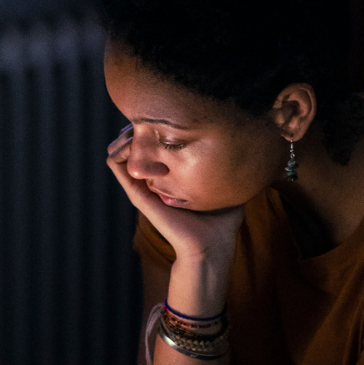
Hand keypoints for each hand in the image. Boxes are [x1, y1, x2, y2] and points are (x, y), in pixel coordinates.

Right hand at [106, 125, 245, 261]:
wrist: (210, 248)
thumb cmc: (221, 224)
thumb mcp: (225, 186)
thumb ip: (228, 168)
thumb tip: (247, 148)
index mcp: (168, 177)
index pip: (151, 145)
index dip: (153, 127)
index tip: (168, 115)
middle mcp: (151, 180)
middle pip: (131, 144)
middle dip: (138, 126)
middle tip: (152, 118)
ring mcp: (142, 186)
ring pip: (118, 152)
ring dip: (124, 136)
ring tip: (139, 128)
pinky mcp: (138, 194)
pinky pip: (116, 164)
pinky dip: (121, 149)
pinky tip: (138, 143)